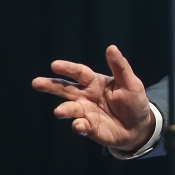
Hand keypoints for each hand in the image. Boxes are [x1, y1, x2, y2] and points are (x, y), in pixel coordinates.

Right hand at [32, 45, 155, 151]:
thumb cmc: (134, 101)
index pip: (80, 73)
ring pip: (70, 108)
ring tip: (58, 112)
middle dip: (51, 85)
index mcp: (95, 82)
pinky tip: (80, 125)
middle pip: (66, 89)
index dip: (68, 68)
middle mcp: (86, 96)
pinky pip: (80, 125)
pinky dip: (78, 125)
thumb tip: (111, 47)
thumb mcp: (131, 82)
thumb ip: (120, 67)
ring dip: (63, 110)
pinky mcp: (88, 127)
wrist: (138, 126)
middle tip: (36, 83)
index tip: (54, 65)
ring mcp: (86, 112)